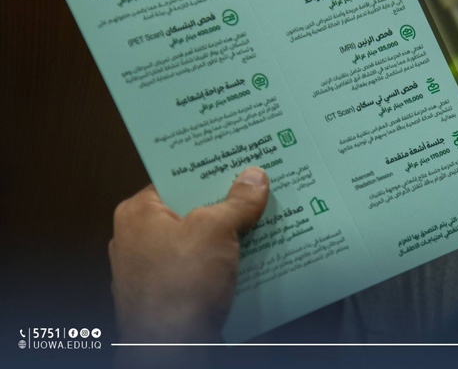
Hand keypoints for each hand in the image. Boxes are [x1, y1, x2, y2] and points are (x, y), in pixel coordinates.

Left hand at [109, 167, 269, 341]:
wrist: (172, 350)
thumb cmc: (179, 288)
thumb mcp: (216, 230)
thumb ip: (237, 201)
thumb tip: (253, 178)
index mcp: (139, 214)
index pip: (178, 178)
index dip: (210, 169)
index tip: (240, 161)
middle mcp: (139, 239)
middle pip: (192, 208)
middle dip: (227, 203)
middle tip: (259, 190)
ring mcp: (154, 270)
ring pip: (201, 240)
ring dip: (231, 235)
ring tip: (264, 222)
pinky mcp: (171, 294)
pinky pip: (204, 267)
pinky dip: (226, 263)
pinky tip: (254, 258)